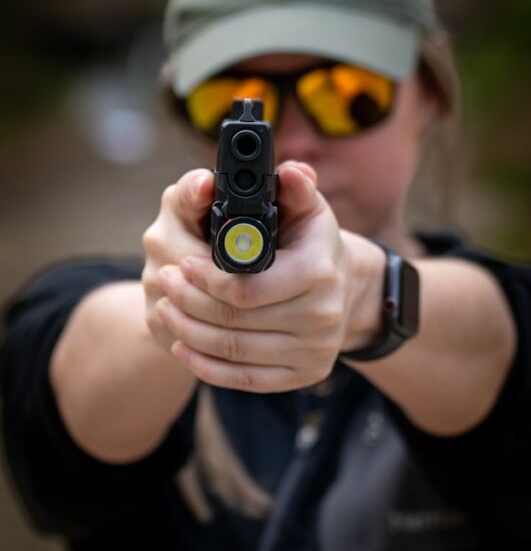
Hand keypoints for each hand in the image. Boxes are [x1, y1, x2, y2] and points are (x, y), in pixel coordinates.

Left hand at [150, 161, 372, 390]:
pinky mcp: (302, 376)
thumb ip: (293, 187)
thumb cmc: (313, 242)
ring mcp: (313, 352)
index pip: (246, 288)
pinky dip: (206, 365)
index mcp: (318, 272)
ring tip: (164, 308)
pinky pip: (244, 379)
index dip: (206, 278)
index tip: (180, 263)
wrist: (347, 288)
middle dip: (188, 301)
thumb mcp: (308, 207)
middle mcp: (321, 316)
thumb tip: (289, 171)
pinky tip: (183, 345)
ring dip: (189, 331)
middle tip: (162, 280)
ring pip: (233, 350)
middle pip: (233, 320)